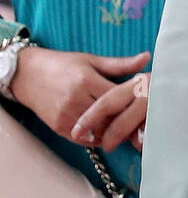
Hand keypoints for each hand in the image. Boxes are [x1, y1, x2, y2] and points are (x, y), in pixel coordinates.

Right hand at [10, 46, 151, 143]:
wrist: (27, 75)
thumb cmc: (63, 65)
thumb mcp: (92, 60)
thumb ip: (120, 64)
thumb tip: (147, 58)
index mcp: (87, 80)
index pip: (118, 97)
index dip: (134, 103)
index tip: (149, 106)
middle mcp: (76, 99)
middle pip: (110, 117)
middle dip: (127, 120)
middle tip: (145, 124)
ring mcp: (66, 115)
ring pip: (99, 131)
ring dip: (114, 132)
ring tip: (130, 130)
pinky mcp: (59, 128)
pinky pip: (85, 139)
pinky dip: (99, 138)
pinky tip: (109, 133)